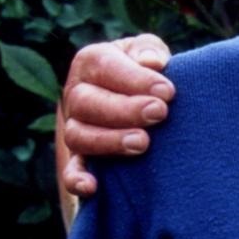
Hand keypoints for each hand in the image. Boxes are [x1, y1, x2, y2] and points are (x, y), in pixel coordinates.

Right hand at [58, 35, 173, 202]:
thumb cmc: (145, 70)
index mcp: (91, 62)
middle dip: (124, 109)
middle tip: (159, 113)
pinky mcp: (79, 158)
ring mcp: (75, 127)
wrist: (132, 98)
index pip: (105, 67)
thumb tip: (152, 62)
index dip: (136, 79)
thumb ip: (149, 50)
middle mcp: (76, 94)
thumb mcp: (148, 52)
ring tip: (142, 143)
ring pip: (77, 136)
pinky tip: (92, 187)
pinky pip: (70, 171)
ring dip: (109, 141)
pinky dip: (76, 179)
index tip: (167, 91)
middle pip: (86, 102)